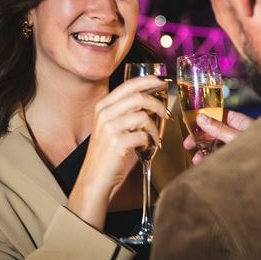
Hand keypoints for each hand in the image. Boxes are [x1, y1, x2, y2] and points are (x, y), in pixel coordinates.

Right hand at [68, 75, 168, 229]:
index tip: (161, 81)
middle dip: (157, 104)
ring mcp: (109, 128)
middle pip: (138, 98)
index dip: (147, 81)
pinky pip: (143, 135)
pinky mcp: (117, 143)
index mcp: (102, 106)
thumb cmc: (107, 153)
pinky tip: (147, 147)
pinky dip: (150, 141)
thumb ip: (126, 111)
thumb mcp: (111, 126)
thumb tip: (150, 100)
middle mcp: (104, 114)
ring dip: (154, 128)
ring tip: (154, 137)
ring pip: (143, 116)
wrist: (95, 178)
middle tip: (165, 114)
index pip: (128, 85)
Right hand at [184, 110, 253, 163]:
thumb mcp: (236, 138)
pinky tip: (204, 165)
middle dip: (201, 138)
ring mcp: (238, 146)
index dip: (204, 119)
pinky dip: (211, 160)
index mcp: (241, 123)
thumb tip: (201, 118)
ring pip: (217, 145)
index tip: (191, 125)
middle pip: (215, 131)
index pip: (219, 115)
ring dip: (204, 151)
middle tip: (187, 144)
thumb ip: (219, 129)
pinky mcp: (237, 158)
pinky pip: (221, 156)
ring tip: (196, 159)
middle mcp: (239, 133)